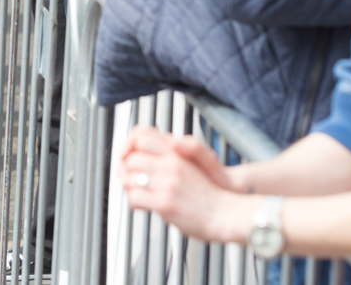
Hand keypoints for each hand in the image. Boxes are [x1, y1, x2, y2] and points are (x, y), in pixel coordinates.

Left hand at [120, 126, 244, 241]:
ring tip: (136, 192)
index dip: (129, 145)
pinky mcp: (165, 203)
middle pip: (131, 158)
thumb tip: (147, 147)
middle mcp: (170, 165)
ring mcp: (167, 184)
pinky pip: (135, 198)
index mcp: (176, 152)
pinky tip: (143, 205)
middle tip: (128, 178)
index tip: (126, 156)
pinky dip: (134, 203)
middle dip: (125, 169)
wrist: (225, 213)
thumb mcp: (192, 161)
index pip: (141, 136)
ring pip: (129, 178)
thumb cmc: (208, 191)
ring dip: (128, 187)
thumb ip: (171, 152)